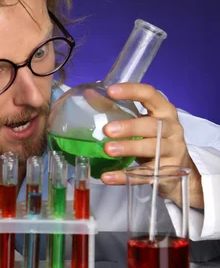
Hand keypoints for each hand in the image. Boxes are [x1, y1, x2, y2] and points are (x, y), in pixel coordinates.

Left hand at [100, 83, 203, 208]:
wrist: (178, 172)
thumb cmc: (154, 139)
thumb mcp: (140, 122)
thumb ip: (116, 109)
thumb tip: (90, 94)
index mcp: (164, 110)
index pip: (150, 94)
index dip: (131, 91)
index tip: (110, 91)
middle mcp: (172, 128)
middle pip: (153, 125)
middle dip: (130, 126)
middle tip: (107, 130)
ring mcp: (172, 150)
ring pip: (151, 148)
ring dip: (129, 148)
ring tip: (108, 150)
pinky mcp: (167, 172)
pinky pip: (144, 174)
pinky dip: (125, 176)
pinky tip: (107, 176)